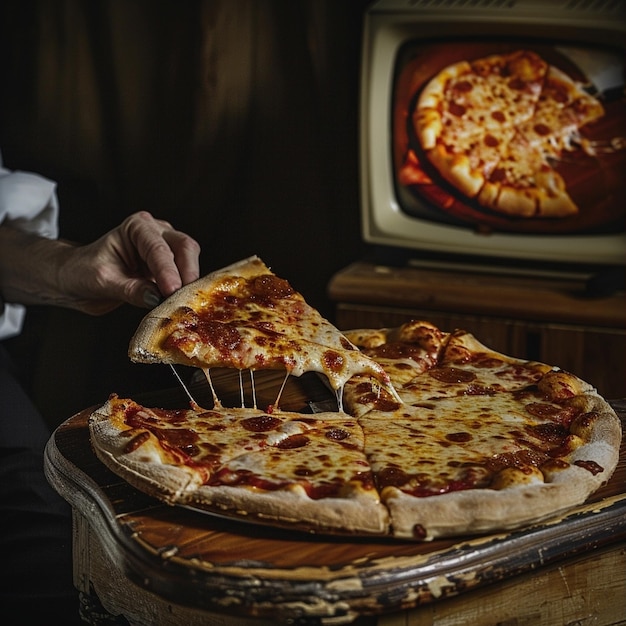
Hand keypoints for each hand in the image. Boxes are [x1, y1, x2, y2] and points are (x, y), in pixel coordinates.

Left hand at [0, 211, 200, 314]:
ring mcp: (165, 248)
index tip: (171, 291)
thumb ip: (131, 289)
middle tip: (185, 297)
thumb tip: (157, 298)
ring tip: (184, 302)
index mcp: (136, 227)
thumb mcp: (103, 282)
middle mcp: (155, 232)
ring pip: (190, 259)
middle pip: (184, 247)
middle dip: (187, 272)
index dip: (168, 271)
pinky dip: (186, 289)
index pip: (158, 249)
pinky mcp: (169, 267)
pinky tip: (181, 303)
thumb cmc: (83, 272)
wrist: (76, 279)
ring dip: (189, 281)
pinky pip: (184, 275)